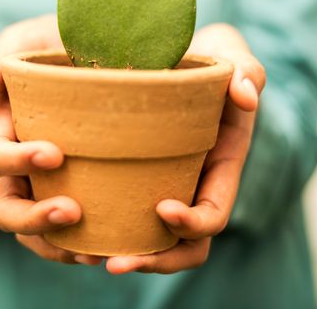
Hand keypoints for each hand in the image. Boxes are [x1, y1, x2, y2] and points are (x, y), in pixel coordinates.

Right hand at [0, 15, 101, 265]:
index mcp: (7, 132)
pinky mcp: (82, 189)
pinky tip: (110, 245)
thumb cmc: (60, 46)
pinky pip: (71, 229)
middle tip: (72, 212)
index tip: (54, 153)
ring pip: (36, 229)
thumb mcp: (31, 43)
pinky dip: (82, 244)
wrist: (103, 54)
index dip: (16, 161)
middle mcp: (23, 164)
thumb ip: (1, 61)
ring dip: (57, 244)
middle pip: (7, 207)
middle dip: (33, 216)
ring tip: (93, 251)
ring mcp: (50, 181)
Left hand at [106, 23, 265, 274]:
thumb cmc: (205, 59)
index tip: (162, 208)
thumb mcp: (230, 56)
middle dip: (153, 259)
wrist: (172, 58)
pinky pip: (118, 210)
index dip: (192, 224)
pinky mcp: (129, 172)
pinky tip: (69, 220)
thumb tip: (246, 97)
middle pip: (180, 244)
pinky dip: (101, 226)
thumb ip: (246, 71)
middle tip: (115, 262)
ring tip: (90, 255)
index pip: (212, 214)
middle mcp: (188, 183)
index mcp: (217, 168)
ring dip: (123, 253)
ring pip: (147, 238)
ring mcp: (159, 182)